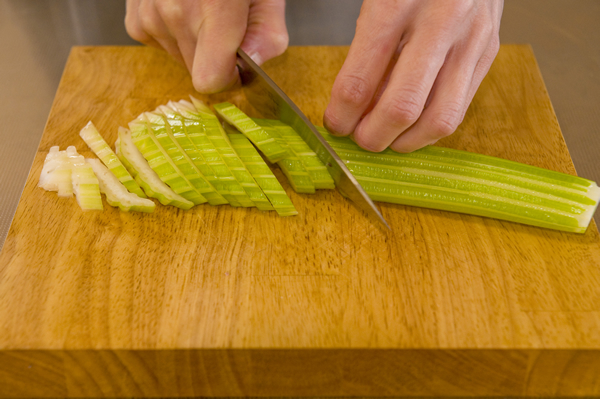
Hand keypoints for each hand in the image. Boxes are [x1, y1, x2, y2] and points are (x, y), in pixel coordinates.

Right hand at [125, 0, 287, 92]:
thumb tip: (252, 64)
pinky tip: (183, 8)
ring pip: (178, 58)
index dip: (228, 79)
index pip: (210, 80)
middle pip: (196, 72)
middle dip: (215, 59)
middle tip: (227, 26)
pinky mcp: (136, 16)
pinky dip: (172, 34)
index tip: (238, 66)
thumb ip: (267, 33)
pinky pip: (158, 43)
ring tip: (204, 10)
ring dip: (194, 45)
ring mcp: (150, 14)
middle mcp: (175, 14)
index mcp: (214, 11)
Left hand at [323, 0, 502, 152]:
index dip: (341, 115)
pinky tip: (414, 124)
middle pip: (402, 108)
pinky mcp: (489, 52)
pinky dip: (431, 127)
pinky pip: (460, 108)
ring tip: (388, 138)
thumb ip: (364, 48)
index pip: (360, 81)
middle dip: (373, 136)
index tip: (335, 123)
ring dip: (406, 141)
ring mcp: (470, 40)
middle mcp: (439, 23)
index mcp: (397, 5)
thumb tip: (354, 105)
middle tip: (359, 138)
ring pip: (439, 119)